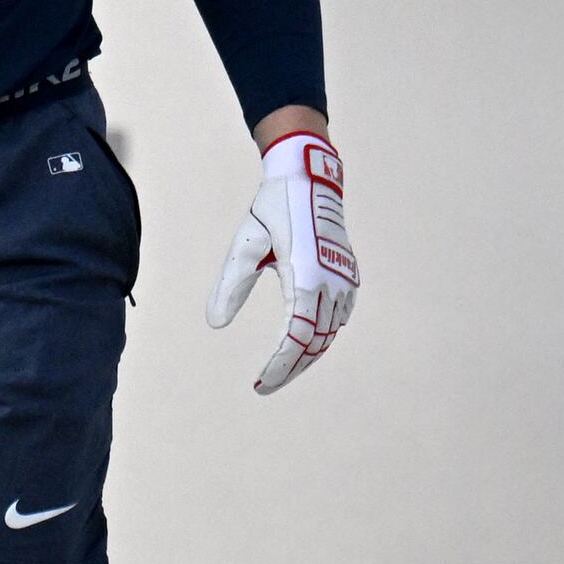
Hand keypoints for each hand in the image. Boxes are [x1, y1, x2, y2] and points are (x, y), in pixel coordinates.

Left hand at [205, 125, 356, 393]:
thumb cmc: (273, 208)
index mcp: (306, 276)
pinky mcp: (348, 275)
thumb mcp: (245, 245)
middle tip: (264, 386)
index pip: (296, 338)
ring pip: (329, 334)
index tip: (259, 384)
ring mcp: (344, 279)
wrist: (310, 177)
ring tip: (280, 370)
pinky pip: (338, 318)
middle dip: (290, 369)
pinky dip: (321, 336)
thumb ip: (230, 285)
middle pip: (314, 343)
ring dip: (306, 355)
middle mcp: (332, 282)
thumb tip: (214, 324)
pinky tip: (303, 344)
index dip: (279, 366)